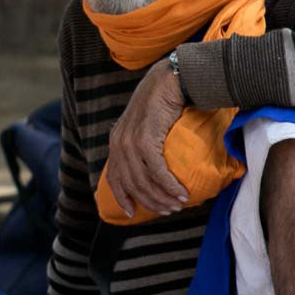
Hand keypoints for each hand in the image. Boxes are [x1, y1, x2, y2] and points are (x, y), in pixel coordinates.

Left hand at [105, 58, 189, 218]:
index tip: (132, 213)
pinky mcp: (145, 141)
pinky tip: (181, 194)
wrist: (167, 80)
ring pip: (144, 181)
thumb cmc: (160, 102)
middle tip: (168, 211)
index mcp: (115, 142)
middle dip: (150, 202)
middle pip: (131, 184)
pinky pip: (157, 172)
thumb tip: (151, 168)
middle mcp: (118, 144)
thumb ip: (141, 144)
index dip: (122, 197)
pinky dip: (169, 186)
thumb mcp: (143, 126)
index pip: (113, 177)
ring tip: (178, 205)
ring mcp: (129, 143)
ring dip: (163, 197)